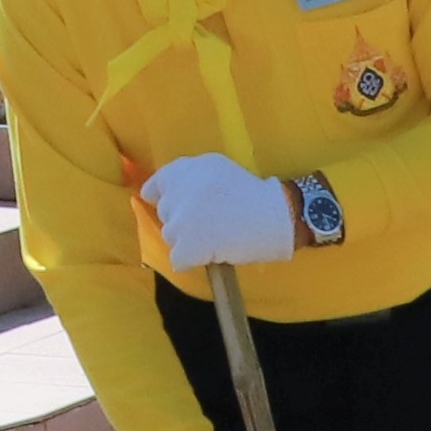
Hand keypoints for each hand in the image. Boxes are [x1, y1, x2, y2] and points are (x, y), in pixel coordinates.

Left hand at [139, 152, 313, 270]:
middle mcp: (179, 192)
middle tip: (208, 222)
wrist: (275, 217)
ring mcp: (182, 220)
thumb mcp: (217, 169)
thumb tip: (159, 192)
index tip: (180, 208)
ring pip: (170, 237)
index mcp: (186, 169)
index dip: (165, 199)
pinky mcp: (188, 246)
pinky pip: (178, 259)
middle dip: (181, 220)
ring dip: (187, 241)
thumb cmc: (250, 194)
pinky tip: (210, 254)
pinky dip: (191, 261)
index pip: (155, 187)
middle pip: (164, 214)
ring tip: (214, 237)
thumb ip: (189, 176)